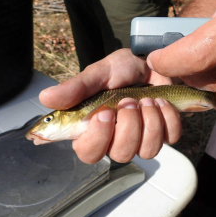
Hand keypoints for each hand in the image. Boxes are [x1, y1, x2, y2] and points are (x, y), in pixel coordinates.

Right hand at [39, 49, 181, 163]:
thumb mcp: (97, 74)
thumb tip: (45, 98)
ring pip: (147, 151)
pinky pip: (170, 138)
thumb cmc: (120, 70)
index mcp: (94, 129)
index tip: (104, 113)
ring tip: (147, 99)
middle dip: (128, 126)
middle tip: (128, 100)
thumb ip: (76, 88)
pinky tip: (161, 101)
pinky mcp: (165, 133)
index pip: (88, 153)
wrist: (150, 62)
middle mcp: (117, 139)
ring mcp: (142, 139)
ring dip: (149, 122)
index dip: (97, 139)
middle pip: (121, 154)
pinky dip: (167, 118)